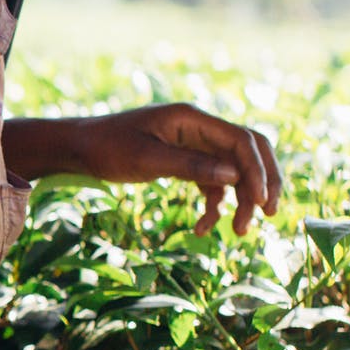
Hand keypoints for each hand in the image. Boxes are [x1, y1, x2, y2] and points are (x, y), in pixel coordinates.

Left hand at [74, 103, 281, 235]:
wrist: (78, 149)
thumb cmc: (106, 148)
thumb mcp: (146, 158)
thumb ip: (190, 165)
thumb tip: (233, 175)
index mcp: (191, 119)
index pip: (241, 140)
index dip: (257, 170)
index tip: (260, 202)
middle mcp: (198, 128)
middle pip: (247, 152)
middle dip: (262, 182)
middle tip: (270, 214)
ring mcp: (192, 145)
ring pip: (232, 171)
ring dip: (239, 200)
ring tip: (238, 231)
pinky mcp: (184, 161)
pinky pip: (211, 183)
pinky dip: (213, 205)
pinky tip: (203, 229)